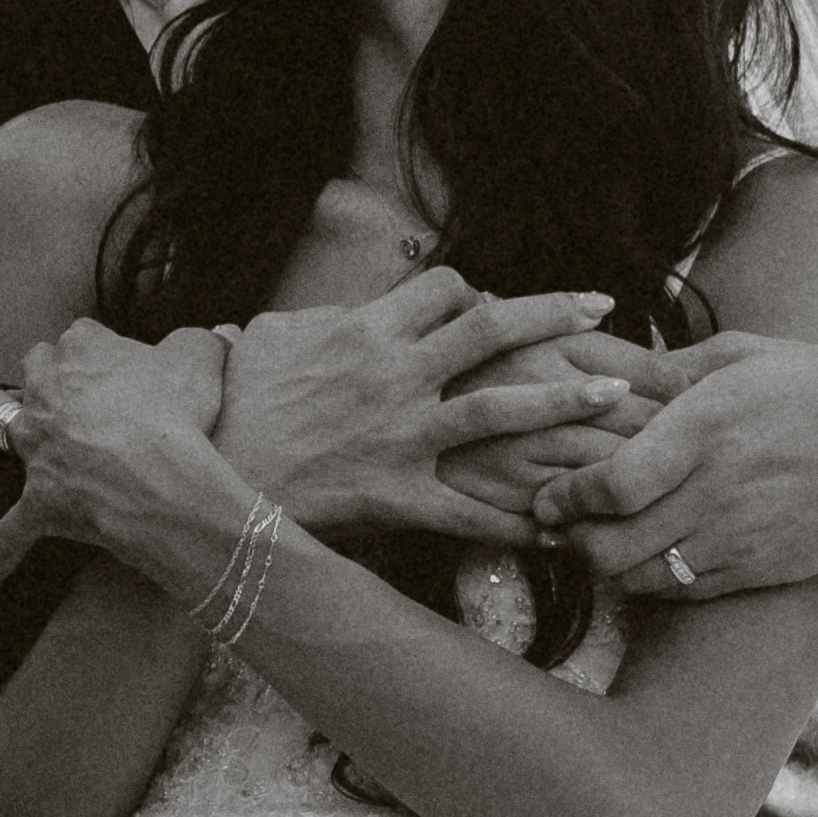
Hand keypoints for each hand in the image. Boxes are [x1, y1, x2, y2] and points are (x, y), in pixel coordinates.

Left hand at [0, 315, 245, 600]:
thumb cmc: (179, 416)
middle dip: (48, 380)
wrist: (164, 480)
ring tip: (12, 436)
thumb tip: (220, 334)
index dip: (101, 355)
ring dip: (5, 426)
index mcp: (81, 350)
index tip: (122, 371)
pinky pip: (8, 536)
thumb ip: (204, 340)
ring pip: (2, 424)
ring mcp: (35, 448)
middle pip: (36, 372)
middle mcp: (46, 392)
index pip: (82, 338)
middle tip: (75, 398)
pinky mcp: (38, 502)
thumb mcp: (201, 358)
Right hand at [214, 262, 634, 542]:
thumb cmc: (233, 402)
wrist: (205, 469)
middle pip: (491, 327)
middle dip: (552, 313)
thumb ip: (322, 321)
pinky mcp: (397, 496)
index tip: (498, 305)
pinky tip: (554, 528)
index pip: (446, 288)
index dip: (480, 291)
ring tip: (612, 396)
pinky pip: (469, 511)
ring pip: (499, 407)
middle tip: (602, 310)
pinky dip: (515, 521)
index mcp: (368, 329)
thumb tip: (346, 312)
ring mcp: (401, 436)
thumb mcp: (273, 338)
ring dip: (562, 399)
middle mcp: (396, 373)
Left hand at [532, 332, 817, 601]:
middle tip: (560, 529)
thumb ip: (670, 370)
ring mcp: (742, 537)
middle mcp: (721, 488)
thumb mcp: (745, 355)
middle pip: (613, 544)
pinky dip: (653, 583)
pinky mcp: (760, 570)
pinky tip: (648, 560)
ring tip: (598, 546)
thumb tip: (603, 375)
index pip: (613, 482)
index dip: (568, 498)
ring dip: (608, 568)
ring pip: (642, 578)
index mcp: (709, 425)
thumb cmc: (817, 388)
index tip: (550, 495)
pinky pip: (683, 593)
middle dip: (573, 542)